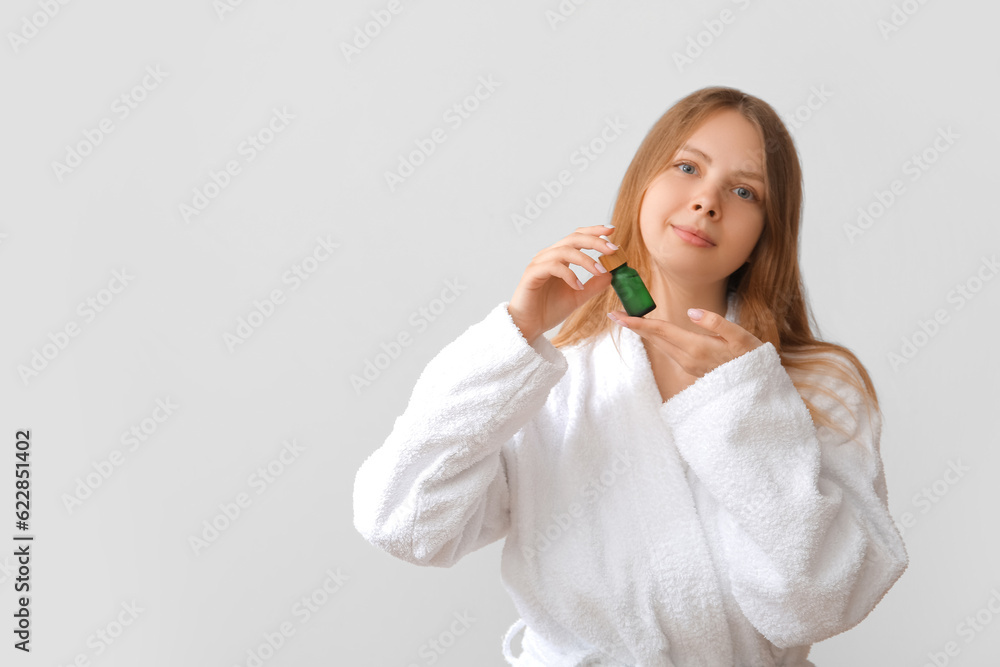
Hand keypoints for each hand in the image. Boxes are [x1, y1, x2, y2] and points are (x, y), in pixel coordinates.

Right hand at [508, 225, 616, 344]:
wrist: (529, 325)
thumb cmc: (549, 309)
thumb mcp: (579, 296)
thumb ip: (594, 285)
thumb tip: (612, 273)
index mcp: (560, 258)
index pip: (577, 236)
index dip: (594, 231)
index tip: (611, 231)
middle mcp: (549, 256)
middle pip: (574, 238)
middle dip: (595, 241)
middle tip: (612, 249)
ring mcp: (539, 263)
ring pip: (565, 251)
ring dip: (586, 260)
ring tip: (600, 272)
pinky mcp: (532, 274)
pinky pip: (553, 266)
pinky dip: (569, 274)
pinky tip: (578, 286)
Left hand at [607, 306, 762, 377]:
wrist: (756, 388)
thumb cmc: (752, 358)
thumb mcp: (741, 337)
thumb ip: (715, 323)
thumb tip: (691, 312)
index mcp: (696, 347)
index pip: (659, 330)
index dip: (636, 322)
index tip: (617, 315)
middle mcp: (687, 358)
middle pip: (654, 338)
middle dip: (634, 326)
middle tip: (615, 314)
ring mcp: (688, 366)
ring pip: (660, 346)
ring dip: (644, 333)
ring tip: (629, 320)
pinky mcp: (691, 369)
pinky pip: (668, 351)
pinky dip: (657, 340)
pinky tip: (653, 333)